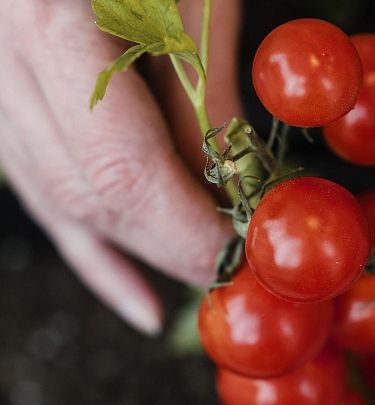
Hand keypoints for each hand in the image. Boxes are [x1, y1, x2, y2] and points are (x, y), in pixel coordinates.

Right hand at [0, 0, 241, 334]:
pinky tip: (134, 294)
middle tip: (234, 264)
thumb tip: (230, 187)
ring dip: (139, 249)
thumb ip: (201, 96)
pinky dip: (95, 247)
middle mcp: (0, 59)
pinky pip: (45, 187)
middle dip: (169, 244)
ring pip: (62, 200)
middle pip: (87, 195)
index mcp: (46, 19)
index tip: (238, 255)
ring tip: (196, 273)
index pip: (119, 169)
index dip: (183, 229)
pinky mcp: (10, 98)